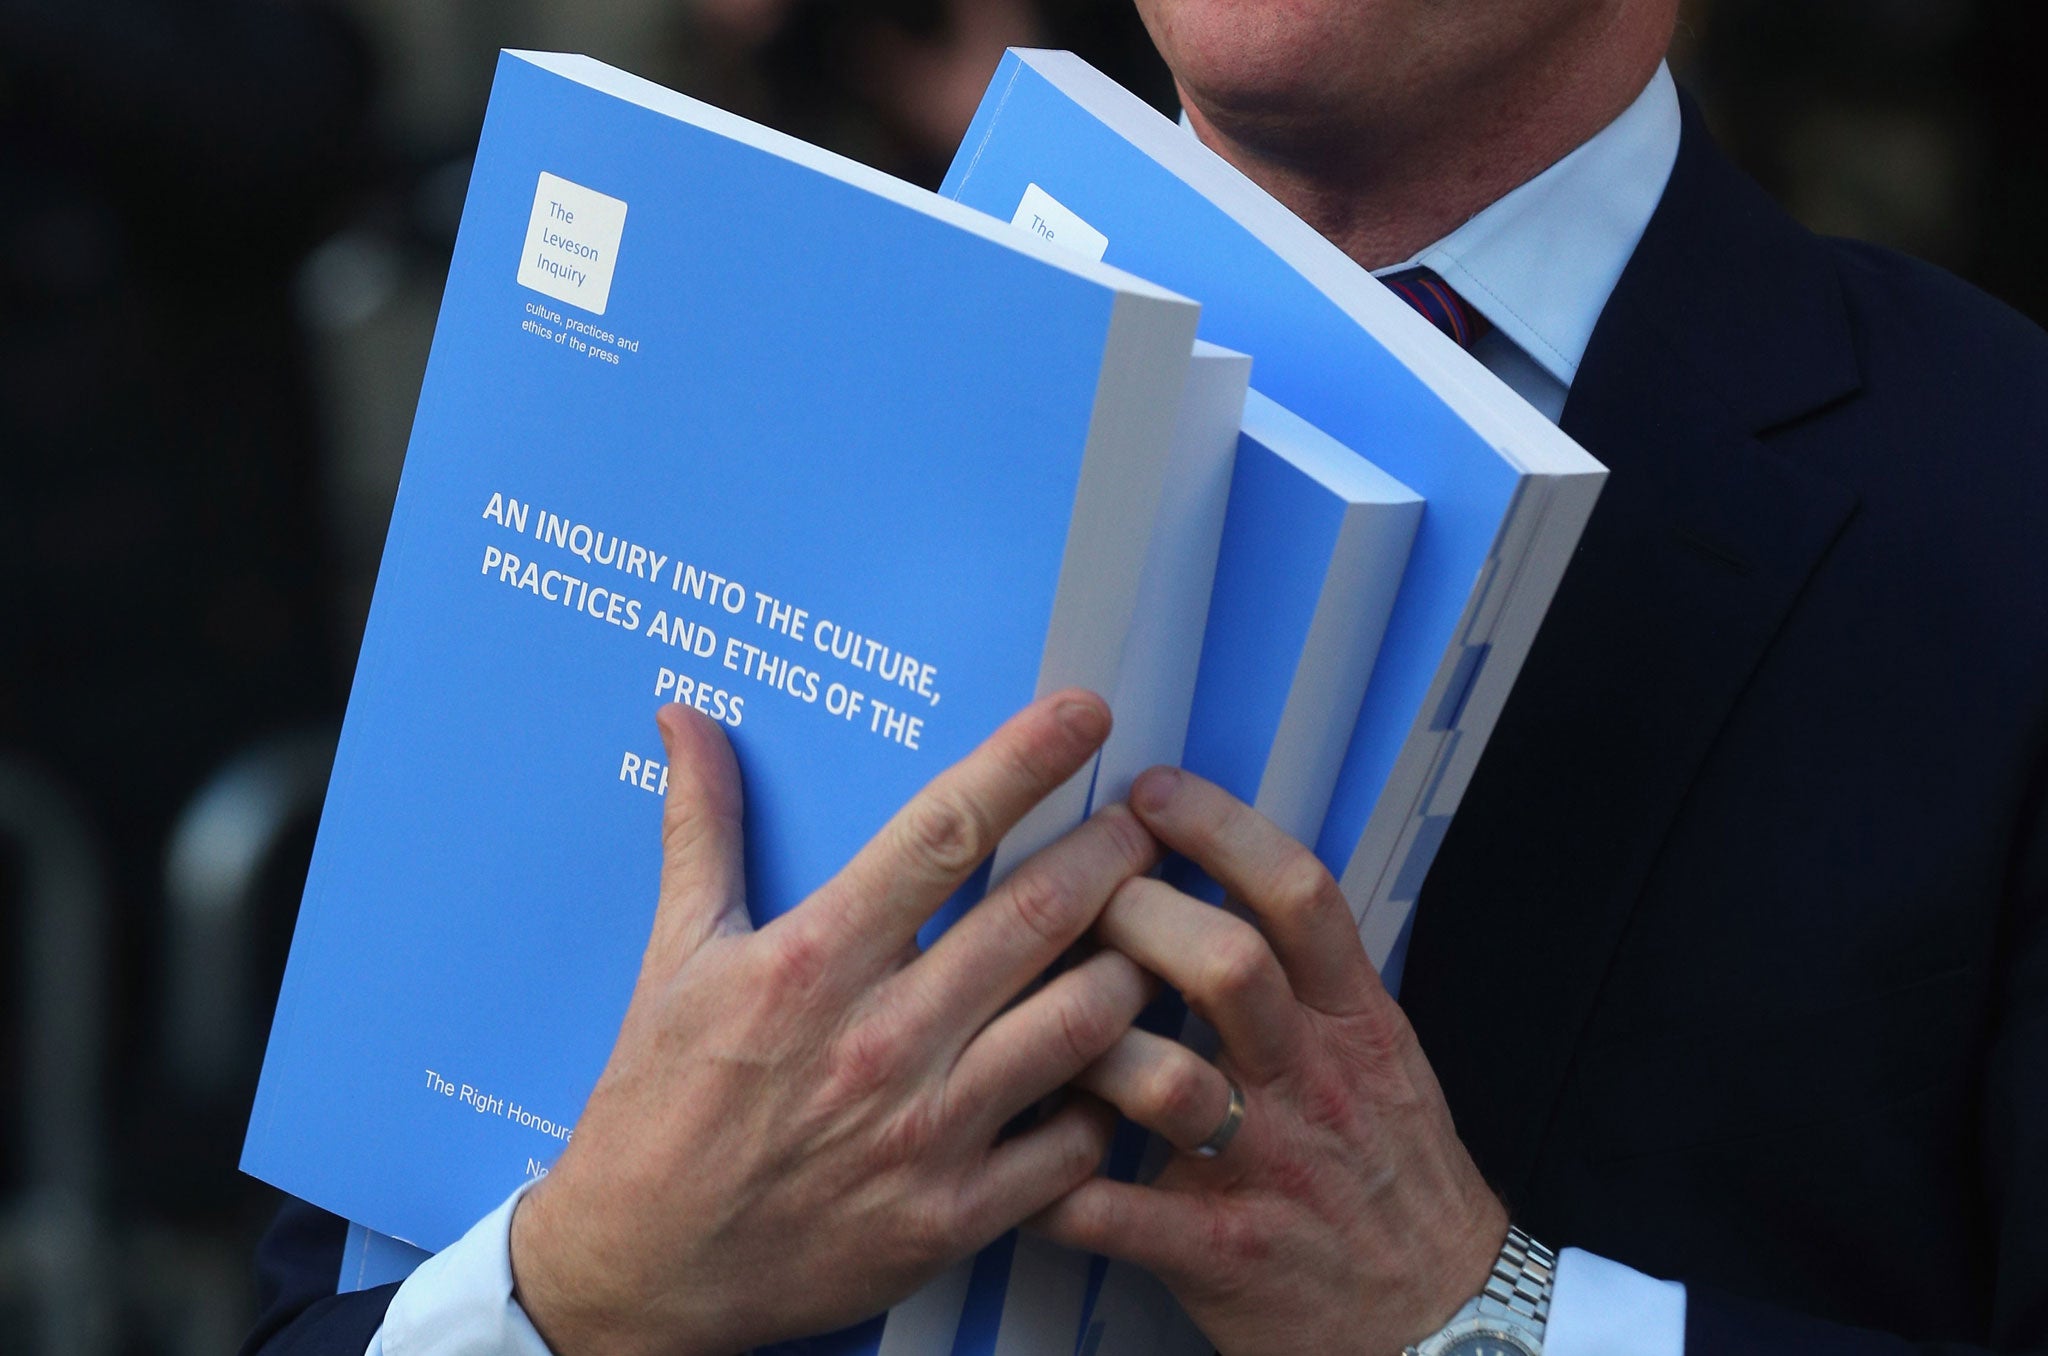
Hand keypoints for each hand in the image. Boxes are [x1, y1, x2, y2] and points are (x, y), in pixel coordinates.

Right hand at [510, 691, 1160, 1355]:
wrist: (639, 1272)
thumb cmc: (656, 1108)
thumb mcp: (674, 958)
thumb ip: (701, 830)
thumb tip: (687, 718)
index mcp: (813, 960)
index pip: (942, 833)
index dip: (1026, 761)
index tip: (1087, 713)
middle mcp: (881, 1038)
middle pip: (1040, 915)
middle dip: (1114, 855)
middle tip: (1145, 826)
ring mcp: (926, 1133)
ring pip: (1082, 1023)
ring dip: (1133, 967)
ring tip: (1147, 937)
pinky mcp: (954, 1217)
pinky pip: (1076, 1141)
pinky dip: (1108, 1096)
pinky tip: (1112, 1068)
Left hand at [1035, 766, 1507, 1355]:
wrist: (1439, 1327)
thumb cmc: (1388, 1177)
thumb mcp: (1378, 1057)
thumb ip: (1306, 979)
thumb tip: (1213, 877)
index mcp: (1357, 1023)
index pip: (1301, 896)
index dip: (1223, 831)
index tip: (1152, 790)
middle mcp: (1316, 1083)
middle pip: (1228, 965)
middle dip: (1136, 917)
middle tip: (1072, 898)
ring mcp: (1271, 1169)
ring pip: (1168, 1082)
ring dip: (1085, 1044)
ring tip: (1031, 1023)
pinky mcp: (1224, 1255)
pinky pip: (1119, 1213)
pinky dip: (1054, 1185)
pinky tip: (1012, 1156)